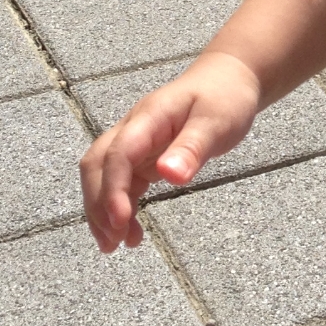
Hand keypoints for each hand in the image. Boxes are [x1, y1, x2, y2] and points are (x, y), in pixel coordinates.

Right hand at [79, 52, 260, 253]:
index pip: (118, 154)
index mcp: (149, 117)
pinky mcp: (143, 155)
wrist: (227, 80)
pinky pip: (121, 182)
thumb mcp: (217, 122)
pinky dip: (120, 206)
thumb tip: (170, 176)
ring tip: (115, 245)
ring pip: (103, 176)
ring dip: (102, 209)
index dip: (113, 188)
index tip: (120, 220)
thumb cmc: (224, 98)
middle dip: (98, 204)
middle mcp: (133, 129)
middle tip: (111, 241)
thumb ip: (193, 148)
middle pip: (97, 165)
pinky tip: (129, 229)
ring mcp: (135, 143)